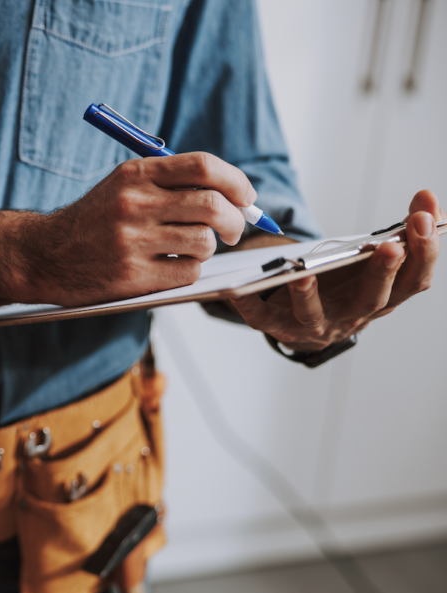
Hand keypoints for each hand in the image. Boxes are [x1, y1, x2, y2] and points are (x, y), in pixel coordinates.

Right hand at [23, 152, 255, 305]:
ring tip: (189, 249)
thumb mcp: (122, 187)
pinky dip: (188, 270)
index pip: (204, 167)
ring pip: (205, 242)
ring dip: (207, 248)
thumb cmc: (92, 222)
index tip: (246, 197)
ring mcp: (132, 241)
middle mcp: (134, 203)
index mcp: (135, 174)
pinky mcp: (132, 275)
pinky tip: (168, 266)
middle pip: (214, 205)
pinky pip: (188, 271)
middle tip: (234, 230)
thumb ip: (170, 184)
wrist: (42, 255)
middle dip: (236, 220)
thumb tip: (234, 196)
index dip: (236, 182)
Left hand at [230, 190, 443, 351]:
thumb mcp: (373, 259)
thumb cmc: (343, 285)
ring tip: (303, 274)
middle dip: (383, 272)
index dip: (424, 252)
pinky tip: (234, 288)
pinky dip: (247, 303)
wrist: (303, 323)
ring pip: (314, 314)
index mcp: (382, 297)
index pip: (414, 280)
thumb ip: (401, 230)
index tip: (426, 220)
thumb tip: (428, 198)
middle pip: (373, 299)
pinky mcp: (276, 325)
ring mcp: (314, 324)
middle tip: (391, 246)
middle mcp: (352, 315)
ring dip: (309, 295)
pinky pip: (259, 317)